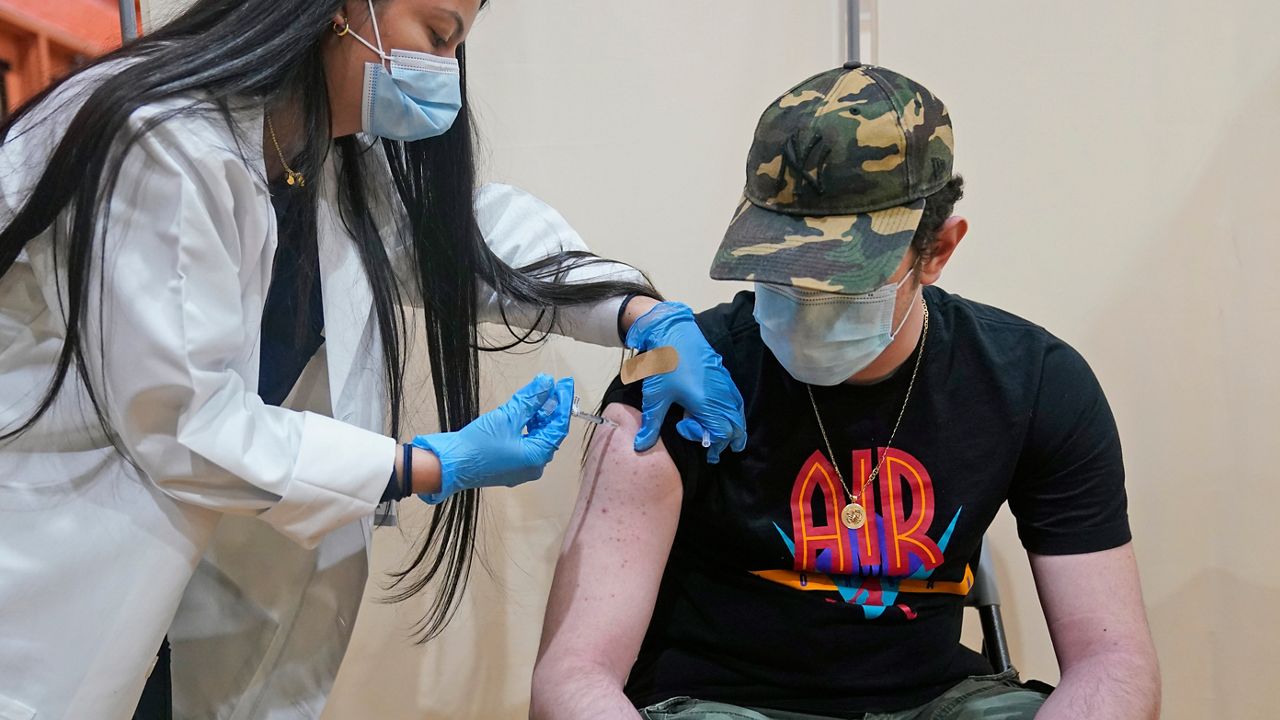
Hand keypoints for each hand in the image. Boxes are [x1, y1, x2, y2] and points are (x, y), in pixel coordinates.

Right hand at [413, 374, 574, 503]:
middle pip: (550, 433)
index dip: (562, 403)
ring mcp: (522, 469)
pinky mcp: (510, 468)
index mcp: (537, 457)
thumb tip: (546, 383)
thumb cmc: (476, 445)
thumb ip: (530, 399)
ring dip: (538, 418)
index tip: (564, 384)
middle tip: (551, 387)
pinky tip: (524, 414)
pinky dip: (528, 429)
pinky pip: (526, 445)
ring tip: (536, 397)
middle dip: (551, 409)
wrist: (450, 464)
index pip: (558, 426)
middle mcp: (534, 467)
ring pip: (537, 439)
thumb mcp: (507, 416)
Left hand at [625, 301, 746, 462]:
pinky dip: (733, 414)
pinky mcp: (724, 377)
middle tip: (714, 451)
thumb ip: (651, 425)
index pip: (721, 434)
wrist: (674, 332)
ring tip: (724, 440)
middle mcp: (721, 396)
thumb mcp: (655, 397)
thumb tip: (641, 446)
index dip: (710, 442)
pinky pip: (736, 401)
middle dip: (726, 441)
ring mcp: (725, 385)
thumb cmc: (665, 364)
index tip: (690, 433)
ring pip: (738, 414)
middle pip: (736, 427)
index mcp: (707, 403)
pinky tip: (722, 415)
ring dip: (733, 428)